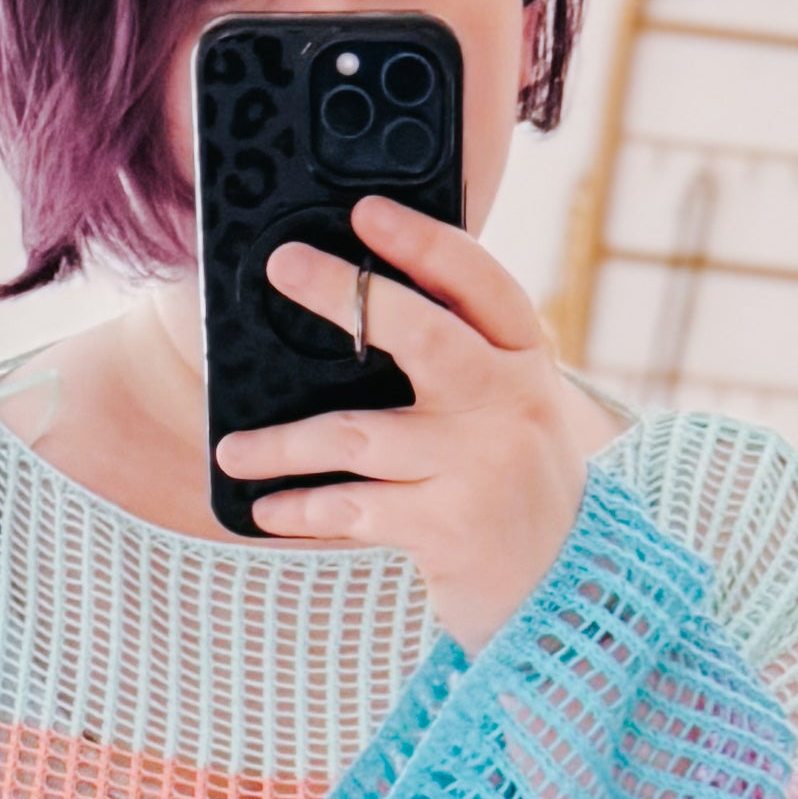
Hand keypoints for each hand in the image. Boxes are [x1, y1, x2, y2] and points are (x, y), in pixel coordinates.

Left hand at [213, 197, 598, 640]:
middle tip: (284, 266)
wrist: (565, 588)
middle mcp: (509, 402)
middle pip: (422, 334)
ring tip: (232, 450)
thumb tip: (347, 309)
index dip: (424, 241)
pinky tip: (267, 508)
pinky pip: (353, 509)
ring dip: (283, 444)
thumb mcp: (507, 407)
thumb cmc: (511, 479)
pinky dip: (302, 509)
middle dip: (346, 294)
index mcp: (524, 357)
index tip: (366, 210)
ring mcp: (479, 465)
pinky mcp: (449, 526)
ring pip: (358, 434)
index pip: (480, 281)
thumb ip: (457, 358)